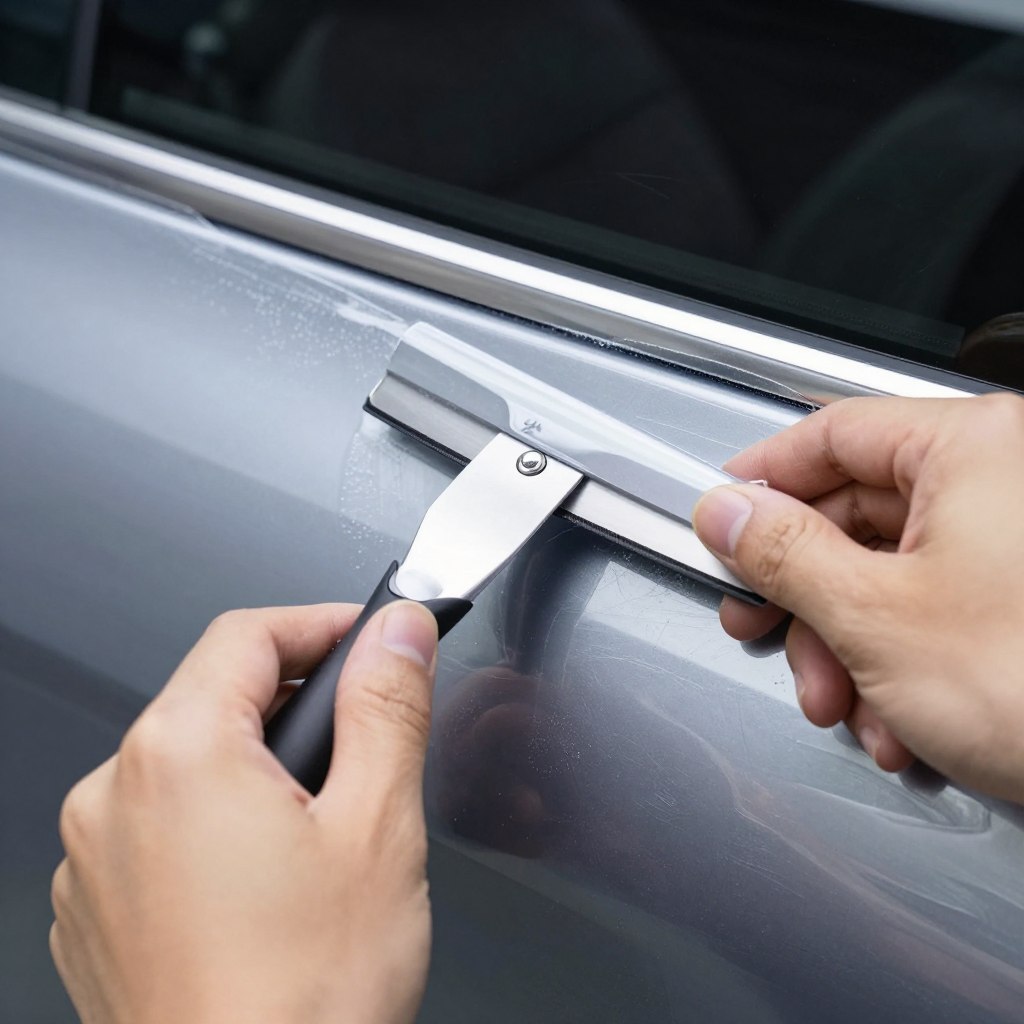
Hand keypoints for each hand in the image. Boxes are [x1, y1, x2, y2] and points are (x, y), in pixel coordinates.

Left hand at [50, 601, 439, 1023]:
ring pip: (190, 761)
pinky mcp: (97, 910)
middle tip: (367, 736)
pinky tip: (270, 879)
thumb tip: (398, 631)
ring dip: (258, 764)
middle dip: (298, 701)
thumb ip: (388, 706)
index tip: (373, 637)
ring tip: (324, 825)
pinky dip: (217, 821)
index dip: (323, 623)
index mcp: (178, 754)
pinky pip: (160, 824)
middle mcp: (112, 796)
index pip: (249, 633)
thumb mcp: (378, 825)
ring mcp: (93, 859)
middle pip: (216, 694)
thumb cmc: (305, 1002)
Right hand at [693, 393, 1023, 803]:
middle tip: (763, 623)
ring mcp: (1018, 540)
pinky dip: (897, 663)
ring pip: (890, 571)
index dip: (762, 477)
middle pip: (856, 511)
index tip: (722, 514)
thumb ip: (783, 553)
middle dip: (805, 594)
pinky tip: (897, 717)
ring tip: (845, 701)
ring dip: (846, 646)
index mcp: (974, 448)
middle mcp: (1004, 480)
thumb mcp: (875, 615)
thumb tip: (728, 514)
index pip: (830, 431)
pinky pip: (934, 605)